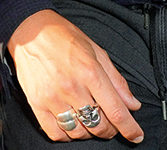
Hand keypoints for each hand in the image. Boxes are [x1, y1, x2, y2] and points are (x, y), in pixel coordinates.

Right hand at [8, 10, 144, 142]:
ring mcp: (53, 97)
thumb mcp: (97, 52)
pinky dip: (68, 135)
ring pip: (79, 133)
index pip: (116, 111)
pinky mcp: (37, 103)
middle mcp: (72, 87)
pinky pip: (55, 133)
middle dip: (110, 130)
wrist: (30, 31)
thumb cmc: (63, 37)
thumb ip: (116, 80)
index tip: (136, 135)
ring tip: (90, 121)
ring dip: (90, 133)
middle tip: (110, 123)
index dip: (130, 129)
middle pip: (99, 126)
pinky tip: (72, 125)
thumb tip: (132, 104)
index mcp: (90, 72)